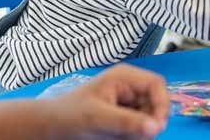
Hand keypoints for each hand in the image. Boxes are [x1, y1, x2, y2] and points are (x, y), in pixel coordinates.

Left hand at [45, 64, 168, 138]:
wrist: (49, 128)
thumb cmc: (69, 116)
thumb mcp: (97, 119)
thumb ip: (127, 122)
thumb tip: (157, 127)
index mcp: (124, 77)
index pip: (156, 84)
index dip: (161, 104)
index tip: (156, 128)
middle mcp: (129, 87)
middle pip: (155, 103)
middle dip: (148, 122)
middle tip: (131, 138)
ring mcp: (127, 102)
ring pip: (148, 118)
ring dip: (139, 132)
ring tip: (118, 138)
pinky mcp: (123, 117)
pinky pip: (138, 127)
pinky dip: (132, 136)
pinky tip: (116, 138)